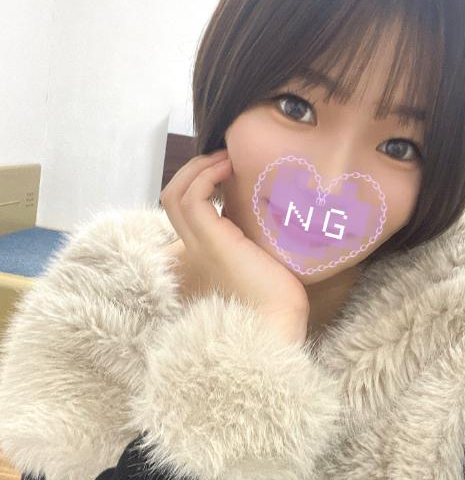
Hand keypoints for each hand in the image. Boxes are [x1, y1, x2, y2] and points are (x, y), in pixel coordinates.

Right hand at [160, 149, 309, 344]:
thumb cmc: (279, 295)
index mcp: (205, 251)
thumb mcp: (264, 257)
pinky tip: (231, 168)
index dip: (198, 182)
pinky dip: (206, 176)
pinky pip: (192, 199)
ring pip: (174, 194)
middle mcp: (195, 248)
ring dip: (199, 168)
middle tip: (225, 158)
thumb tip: (276, 208)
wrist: (278, 321)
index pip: (184, 210)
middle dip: (194, 169)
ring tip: (226, 158)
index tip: (227, 169)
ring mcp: (200, 245)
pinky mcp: (211, 242)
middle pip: (171, 196)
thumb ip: (257, 236)